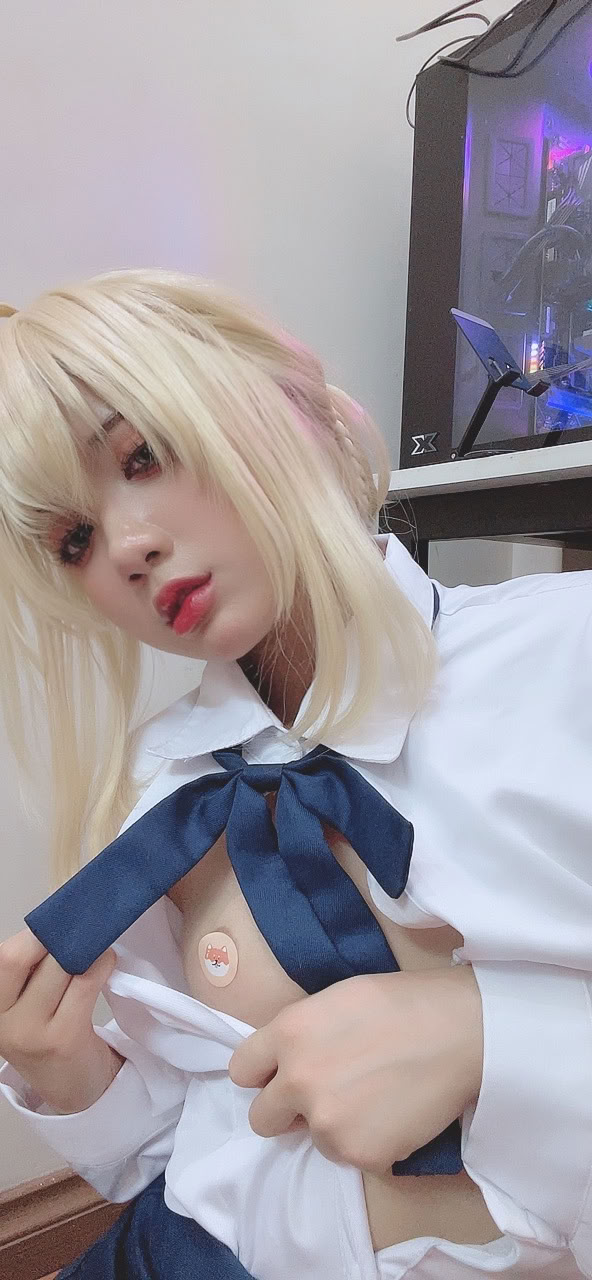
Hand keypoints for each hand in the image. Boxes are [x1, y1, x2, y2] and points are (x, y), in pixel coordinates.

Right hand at [0, 928, 123, 1112]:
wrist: (72, 1087)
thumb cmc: (48, 1033)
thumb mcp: (25, 1003)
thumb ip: (30, 969)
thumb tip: (60, 919)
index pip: (3, 959)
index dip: (31, 935)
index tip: (56, 920)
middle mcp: (1, 1022)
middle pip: (22, 957)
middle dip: (55, 935)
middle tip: (80, 925)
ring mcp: (30, 1033)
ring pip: (59, 966)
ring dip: (85, 947)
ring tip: (97, 942)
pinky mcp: (63, 1038)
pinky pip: (85, 983)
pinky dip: (101, 963)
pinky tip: (107, 962)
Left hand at [229, 966, 482, 1172]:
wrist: (461, 1031)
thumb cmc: (403, 1003)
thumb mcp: (335, 1000)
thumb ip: (301, 1033)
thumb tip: (289, 1061)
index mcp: (288, 1034)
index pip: (242, 1069)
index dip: (263, 1073)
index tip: (281, 1075)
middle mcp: (297, 1081)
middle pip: (261, 1117)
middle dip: (287, 1109)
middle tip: (326, 1094)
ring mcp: (327, 1123)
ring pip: (312, 1139)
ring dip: (333, 1126)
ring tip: (375, 1098)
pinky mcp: (360, 1155)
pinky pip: (350, 1157)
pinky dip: (369, 1143)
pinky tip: (395, 1115)